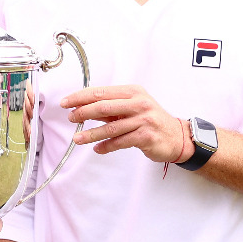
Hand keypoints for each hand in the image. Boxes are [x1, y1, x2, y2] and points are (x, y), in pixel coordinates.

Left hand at [60, 85, 187, 162]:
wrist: (176, 136)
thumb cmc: (150, 120)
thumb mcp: (132, 107)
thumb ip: (110, 107)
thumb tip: (82, 108)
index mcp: (133, 92)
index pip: (101, 92)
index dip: (81, 97)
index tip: (66, 102)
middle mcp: (139, 103)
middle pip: (104, 106)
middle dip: (83, 112)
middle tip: (71, 118)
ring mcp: (143, 120)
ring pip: (110, 127)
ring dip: (91, 134)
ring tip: (77, 139)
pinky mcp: (146, 136)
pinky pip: (120, 142)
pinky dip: (106, 146)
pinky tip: (97, 149)